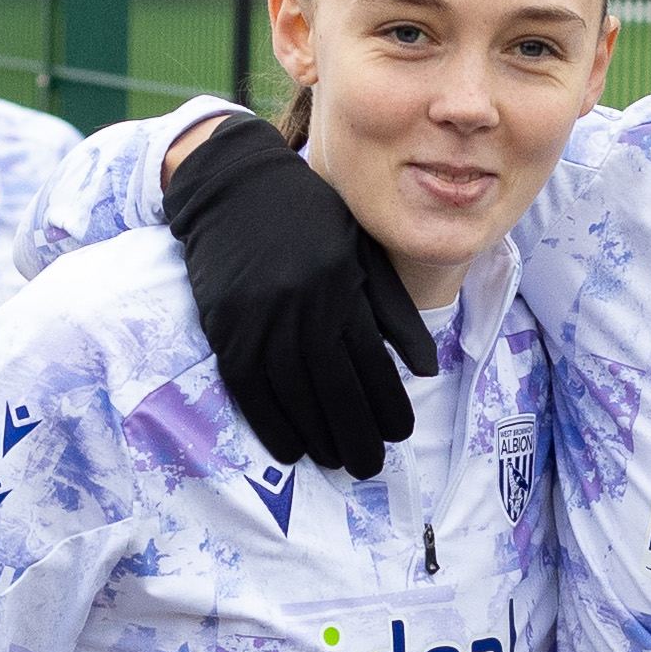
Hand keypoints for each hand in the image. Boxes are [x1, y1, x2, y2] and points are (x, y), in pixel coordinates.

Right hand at [165, 116, 437, 476]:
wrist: (235, 185)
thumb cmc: (310, 216)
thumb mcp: (362, 249)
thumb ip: (393, 308)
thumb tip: (425, 368)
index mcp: (344, 287)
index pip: (372, 362)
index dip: (388, 404)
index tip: (401, 434)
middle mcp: (305, 306)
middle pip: (335, 387)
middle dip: (357, 432)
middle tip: (370, 466)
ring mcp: (261, 317)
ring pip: (294, 393)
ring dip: (318, 435)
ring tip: (337, 460)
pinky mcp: (225, 325)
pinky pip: (248, 387)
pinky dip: (270, 422)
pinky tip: (289, 448)